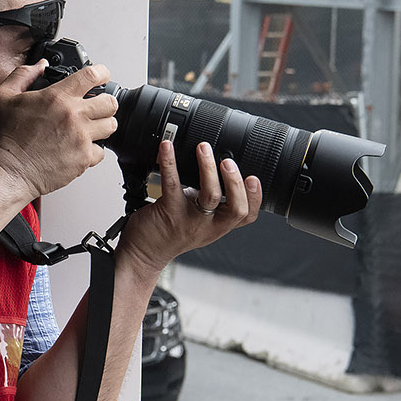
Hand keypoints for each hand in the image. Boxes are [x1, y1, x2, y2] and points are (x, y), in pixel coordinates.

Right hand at [0, 59, 118, 198]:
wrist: (10, 170)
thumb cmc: (6, 137)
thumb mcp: (3, 96)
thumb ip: (23, 74)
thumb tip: (41, 65)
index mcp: (57, 97)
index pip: (92, 75)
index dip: (101, 72)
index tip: (101, 75)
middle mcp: (74, 116)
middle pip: (110, 102)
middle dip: (105, 102)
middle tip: (96, 106)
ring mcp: (81, 138)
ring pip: (111, 126)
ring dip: (103, 125)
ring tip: (91, 127)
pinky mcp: (84, 158)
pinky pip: (101, 151)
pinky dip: (94, 150)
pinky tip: (80, 147)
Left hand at [116, 139, 262, 276]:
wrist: (144, 253)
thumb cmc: (171, 232)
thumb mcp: (199, 220)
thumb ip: (211, 201)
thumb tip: (217, 167)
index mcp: (218, 225)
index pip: (246, 216)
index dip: (256, 198)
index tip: (254, 178)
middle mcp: (208, 226)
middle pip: (236, 208)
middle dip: (235, 183)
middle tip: (228, 162)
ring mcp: (189, 221)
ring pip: (210, 196)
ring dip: (208, 169)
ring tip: (204, 149)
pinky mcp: (169, 212)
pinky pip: (173, 184)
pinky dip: (170, 162)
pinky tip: (166, 148)